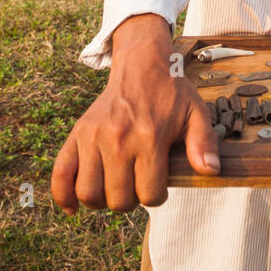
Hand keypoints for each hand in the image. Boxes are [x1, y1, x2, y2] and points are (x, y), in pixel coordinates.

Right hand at [51, 14, 219, 214]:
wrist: (141, 64)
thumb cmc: (171, 93)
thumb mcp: (196, 113)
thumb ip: (204, 143)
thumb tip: (210, 172)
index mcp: (149, 137)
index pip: (150, 195)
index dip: (158, 195)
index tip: (159, 182)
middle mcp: (118, 139)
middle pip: (119, 200)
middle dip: (132, 199)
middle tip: (137, 182)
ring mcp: (93, 137)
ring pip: (89, 194)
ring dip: (103, 200)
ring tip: (114, 187)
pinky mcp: (77, 134)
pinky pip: (60, 174)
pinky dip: (63, 196)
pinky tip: (75, 206)